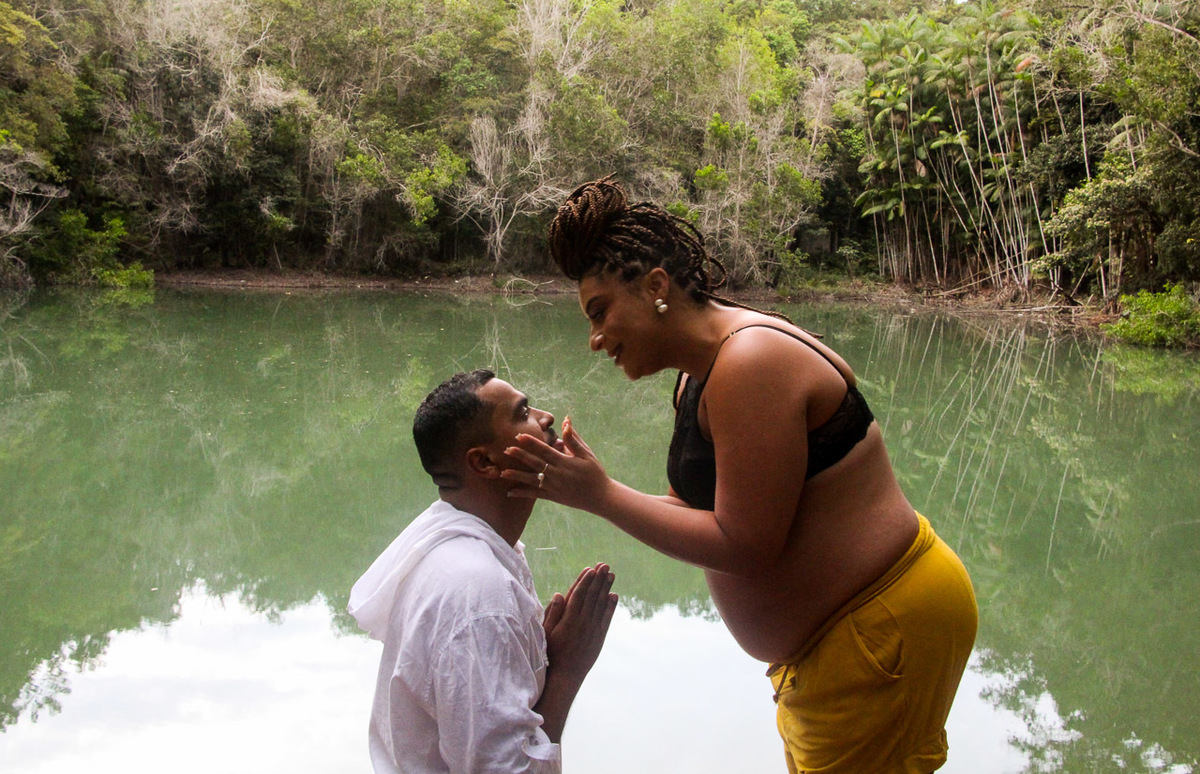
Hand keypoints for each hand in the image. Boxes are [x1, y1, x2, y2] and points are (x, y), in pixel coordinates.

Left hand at [502, 416, 610, 510]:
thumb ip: (573, 439)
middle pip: (536, 464)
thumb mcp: (587, 454)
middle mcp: (557, 475)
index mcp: (565, 462)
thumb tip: (565, 421)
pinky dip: (522, 493)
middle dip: (521, 456)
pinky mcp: (553, 497)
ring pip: (532, 480)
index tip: (519, 436)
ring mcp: (554, 487)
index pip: (545, 450)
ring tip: (503, 472)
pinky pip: (535, 495)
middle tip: (506, 449)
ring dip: (517, 476)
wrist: (601, 497)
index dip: (532, 443)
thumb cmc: (595, 473)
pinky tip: (510, 492)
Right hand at [543, 562, 617, 682]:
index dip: (585, 581)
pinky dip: (611, 606)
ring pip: (601, 604)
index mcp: (568, 620)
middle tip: (605, 565)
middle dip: (598, 579)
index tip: (590, 569)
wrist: (565, 676)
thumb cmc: (551, 653)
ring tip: (611, 574)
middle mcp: (582, 623)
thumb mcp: (546, 633)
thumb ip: (553, 613)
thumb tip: (558, 594)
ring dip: (606, 588)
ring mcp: (592, 630)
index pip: (578, 595)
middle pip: (592, 596)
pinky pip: (606, 618)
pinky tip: (614, 595)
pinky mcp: (599, 637)